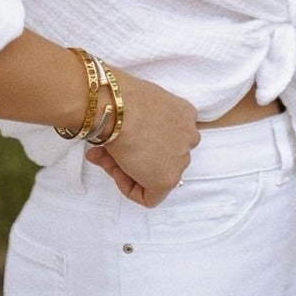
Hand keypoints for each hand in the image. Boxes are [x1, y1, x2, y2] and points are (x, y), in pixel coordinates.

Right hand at [84, 69, 199, 206]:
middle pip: (160, 156)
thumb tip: (107, 148)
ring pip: (155, 174)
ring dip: (130, 170)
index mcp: (185, 114)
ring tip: (105, 158)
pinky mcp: (169, 179)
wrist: (118, 108)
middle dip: (133, 157)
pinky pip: (151, 196)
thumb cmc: (120, 100)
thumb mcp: (133, 108)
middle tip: (106, 153)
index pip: (165, 136)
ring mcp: (182, 158)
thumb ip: (130, 129)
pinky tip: (116, 173)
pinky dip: (131, 189)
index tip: (118, 140)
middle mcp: (190, 135)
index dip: (137, 141)